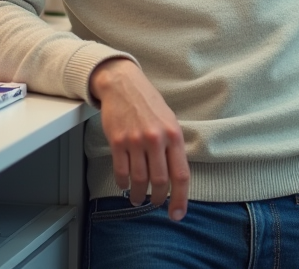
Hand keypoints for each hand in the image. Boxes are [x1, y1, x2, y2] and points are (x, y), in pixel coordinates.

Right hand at [90, 57, 190, 216]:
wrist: (124, 85)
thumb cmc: (149, 104)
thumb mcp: (170, 121)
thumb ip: (174, 147)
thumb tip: (176, 176)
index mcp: (174, 135)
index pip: (181, 175)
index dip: (181, 198)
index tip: (177, 214)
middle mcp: (156, 139)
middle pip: (159, 182)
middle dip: (157, 199)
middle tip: (155, 203)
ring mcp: (136, 140)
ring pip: (139, 180)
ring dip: (138, 194)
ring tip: (138, 198)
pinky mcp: (117, 141)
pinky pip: (121, 171)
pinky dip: (123, 183)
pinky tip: (124, 185)